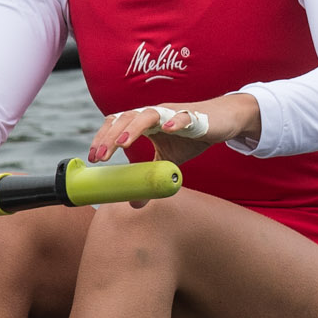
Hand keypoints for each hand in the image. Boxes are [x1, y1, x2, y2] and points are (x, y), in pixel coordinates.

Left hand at [89, 93, 261, 171]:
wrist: (224, 121)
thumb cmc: (190, 137)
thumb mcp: (167, 160)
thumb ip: (149, 177)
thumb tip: (134, 205)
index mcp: (143, 122)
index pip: (115, 124)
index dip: (102, 139)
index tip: (93, 158)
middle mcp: (153, 114)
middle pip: (125, 119)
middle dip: (110, 137)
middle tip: (101, 157)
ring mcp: (172, 112)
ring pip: (148, 114)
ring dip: (133, 127)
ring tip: (122, 143)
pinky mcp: (194, 115)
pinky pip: (183, 116)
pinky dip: (175, 121)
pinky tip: (168, 129)